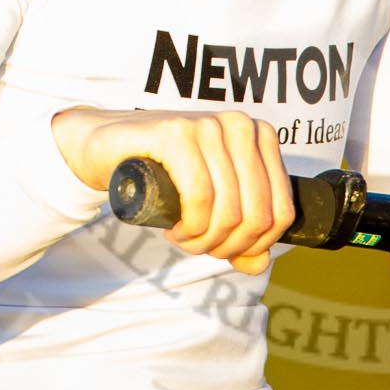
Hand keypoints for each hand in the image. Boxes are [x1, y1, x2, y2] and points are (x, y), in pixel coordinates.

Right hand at [52, 106, 294, 275]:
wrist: (107, 146)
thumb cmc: (165, 175)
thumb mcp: (210, 205)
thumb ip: (240, 234)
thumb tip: (260, 264)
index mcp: (261, 137)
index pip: (282, 211)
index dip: (256, 246)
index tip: (225, 250)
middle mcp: (240, 126)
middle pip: (256, 216)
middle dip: (227, 246)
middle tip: (198, 246)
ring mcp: (209, 126)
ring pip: (228, 211)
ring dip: (203, 240)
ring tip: (183, 237)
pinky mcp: (177, 134)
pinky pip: (200, 197)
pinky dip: (190, 226)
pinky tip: (174, 229)